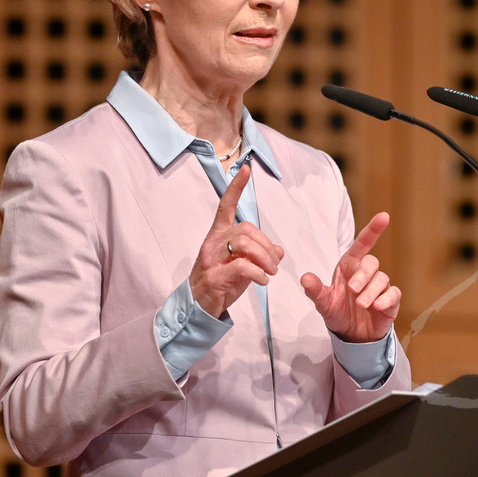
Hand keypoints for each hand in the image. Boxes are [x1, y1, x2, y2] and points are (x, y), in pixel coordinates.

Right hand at [189, 164, 284, 316]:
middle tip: (275, 264)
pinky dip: (258, 273)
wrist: (198, 307)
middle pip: (245, 229)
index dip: (235, 187)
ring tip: (271, 272)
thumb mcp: (243, 265)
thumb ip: (259, 254)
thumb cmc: (221, 282)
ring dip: (265, 257)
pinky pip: (242, 266)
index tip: (245, 169)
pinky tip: (263, 281)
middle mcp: (212, 243)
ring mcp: (210, 259)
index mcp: (218, 235)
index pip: (225, 205)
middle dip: (266, 245)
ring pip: (243, 243)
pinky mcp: (214, 277)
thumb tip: (279, 250)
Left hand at [300, 212, 400, 342]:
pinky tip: (377, 306)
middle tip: (352, 290)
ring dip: (371, 291)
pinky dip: (386, 299)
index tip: (383, 216)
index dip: (373, 230)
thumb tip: (305, 277)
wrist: (351, 335)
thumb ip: (315, 290)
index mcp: (350, 266)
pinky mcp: (390, 301)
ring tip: (362, 305)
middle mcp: (366, 273)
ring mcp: (379, 287)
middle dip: (363, 275)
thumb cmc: (338, 311)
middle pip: (371, 262)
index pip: (362, 244)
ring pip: (382, 279)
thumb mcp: (323, 302)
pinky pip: (394, 293)